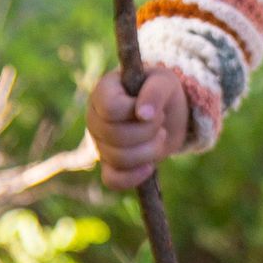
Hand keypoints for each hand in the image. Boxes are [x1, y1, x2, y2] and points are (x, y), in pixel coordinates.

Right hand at [87, 64, 189, 188]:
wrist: (168, 114)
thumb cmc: (162, 92)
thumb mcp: (166, 81)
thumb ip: (155, 91)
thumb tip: (143, 114)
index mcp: (103, 92)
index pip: (110, 108)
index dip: (134, 110)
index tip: (150, 107)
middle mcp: (95, 118)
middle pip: (114, 135)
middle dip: (148, 131)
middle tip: (160, 121)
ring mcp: (99, 143)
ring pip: (118, 158)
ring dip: (149, 150)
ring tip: (159, 136)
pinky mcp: (108, 165)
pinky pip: (112, 180)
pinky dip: (134, 177)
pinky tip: (150, 167)